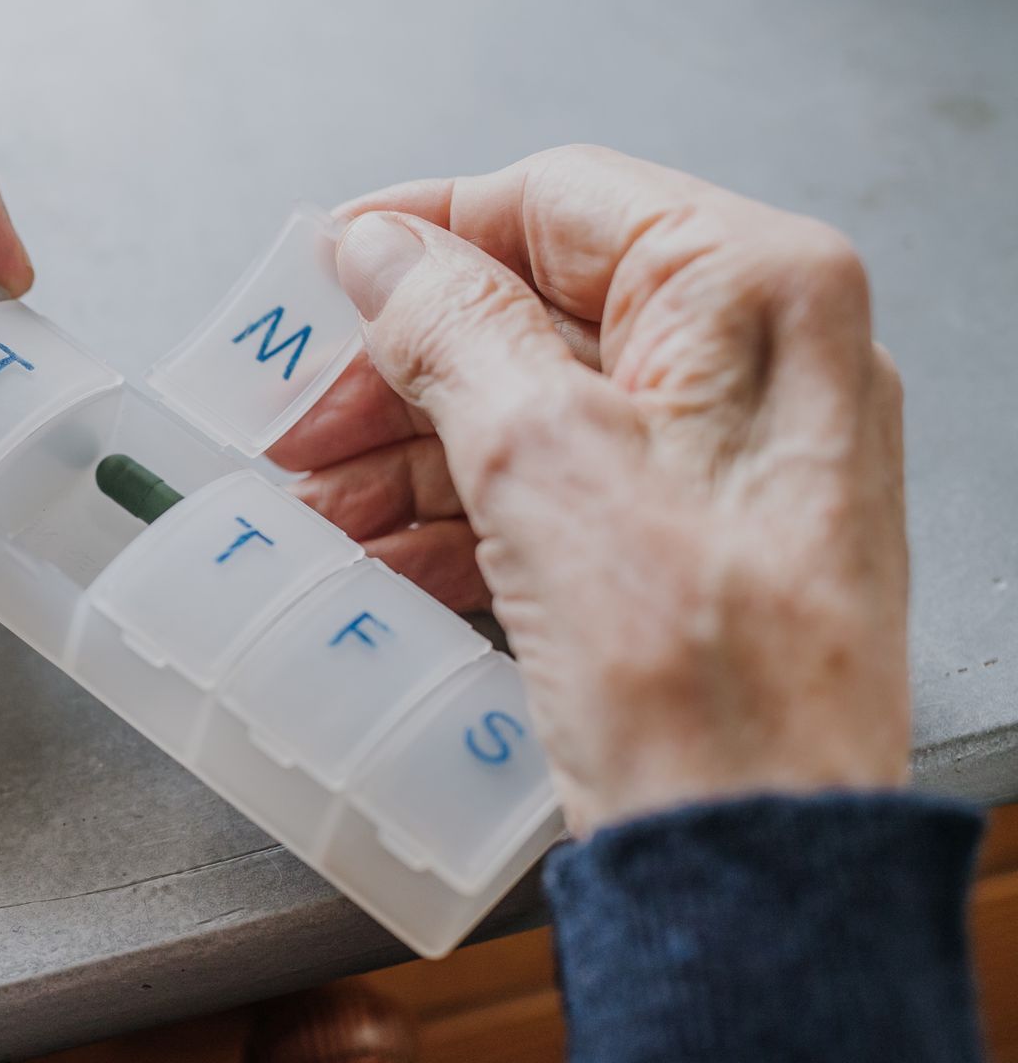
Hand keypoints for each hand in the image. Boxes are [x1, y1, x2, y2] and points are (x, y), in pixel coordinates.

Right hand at [272, 145, 907, 832]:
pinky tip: (383, 555)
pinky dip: (464, 515)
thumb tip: (379, 246)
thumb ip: (450, 329)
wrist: (756, 860)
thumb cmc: (696, 674)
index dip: (424, 230)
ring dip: (415, 454)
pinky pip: (561, 488)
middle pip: (539, 310)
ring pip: (538, 405)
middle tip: (301, 425)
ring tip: (321, 509)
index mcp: (756, 293)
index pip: (560, 203)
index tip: (324, 269)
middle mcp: (761, 357)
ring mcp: (730, 455)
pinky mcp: (696, 540)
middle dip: (402, 372)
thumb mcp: (542, 459)